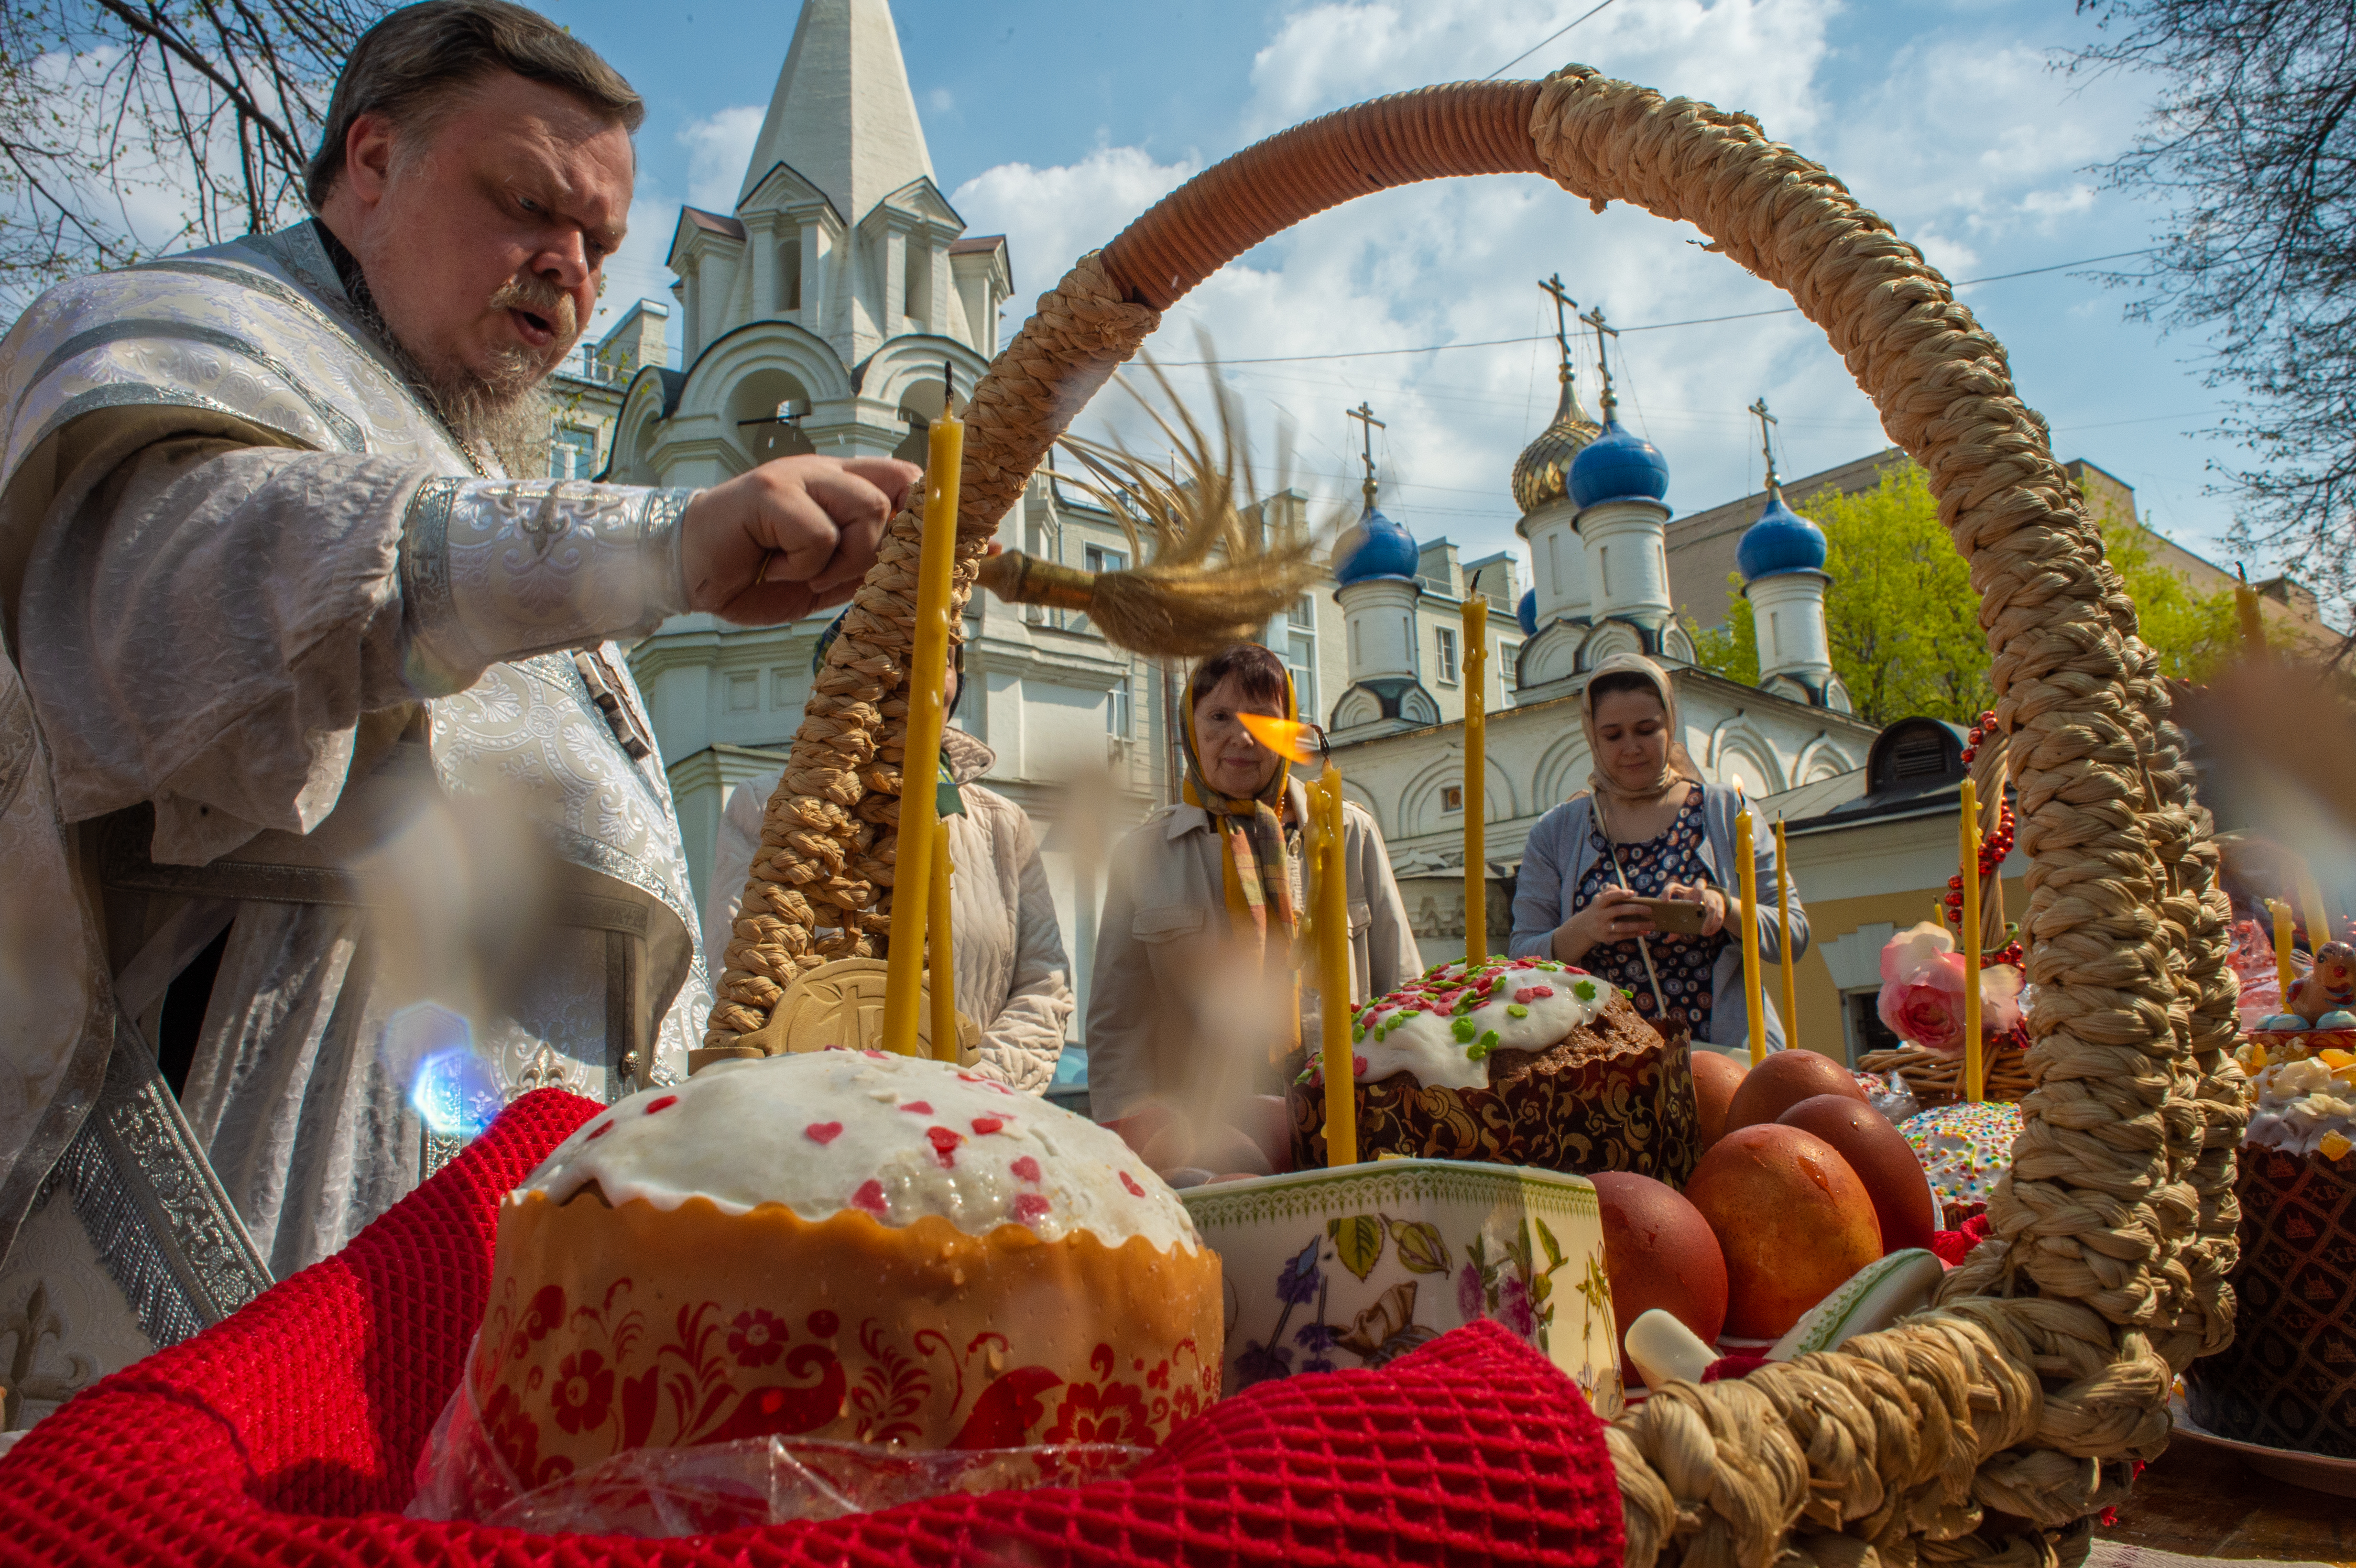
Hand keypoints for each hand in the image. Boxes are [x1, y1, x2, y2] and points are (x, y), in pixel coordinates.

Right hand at [679, 454, 920, 622]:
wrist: (690, 573)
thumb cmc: (757, 574)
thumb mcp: (827, 577)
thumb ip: (869, 566)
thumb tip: (925, 571)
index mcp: (843, 486)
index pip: (909, 479)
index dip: (935, 512)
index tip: (968, 545)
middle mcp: (826, 472)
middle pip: (901, 487)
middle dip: (886, 544)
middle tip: (843, 572)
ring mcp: (798, 476)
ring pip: (868, 509)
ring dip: (841, 560)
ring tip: (801, 572)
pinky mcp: (770, 491)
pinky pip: (819, 533)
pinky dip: (802, 565)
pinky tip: (771, 567)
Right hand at [1553, 885, 1653, 962]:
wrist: (1584, 927)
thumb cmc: (1597, 909)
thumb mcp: (1598, 898)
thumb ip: (1609, 890)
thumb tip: (1625, 890)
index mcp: (1598, 903)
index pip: (1609, 897)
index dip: (1620, 894)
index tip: (1633, 893)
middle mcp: (1600, 915)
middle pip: (1619, 911)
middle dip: (1635, 910)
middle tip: (1649, 909)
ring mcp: (1603, 927)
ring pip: (1623, 926)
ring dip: (1639, 925)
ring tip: (1652, 924)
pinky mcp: (1606, 937)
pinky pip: (1623, 936)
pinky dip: (1635, 934)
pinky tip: (1645, 932)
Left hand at [1662, 881, 1727, 936]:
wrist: (1714, 902)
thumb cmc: (1694, 908)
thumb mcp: (1685, 913)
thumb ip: (1678, 925)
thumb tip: (1669, 939)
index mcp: (1684, 891)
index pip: (1674, 886)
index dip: (1667, 891)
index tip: (1664, 901)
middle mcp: (1698, 890)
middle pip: (1699, 884)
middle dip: (1698, 893)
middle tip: (1695, 904)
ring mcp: (1710, 896)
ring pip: (1711, 905)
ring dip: (1708, 920)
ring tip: (1703, 932)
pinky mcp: (1720, 903)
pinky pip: (1719, 914)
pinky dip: (1715, 924)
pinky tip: (1710, 932)